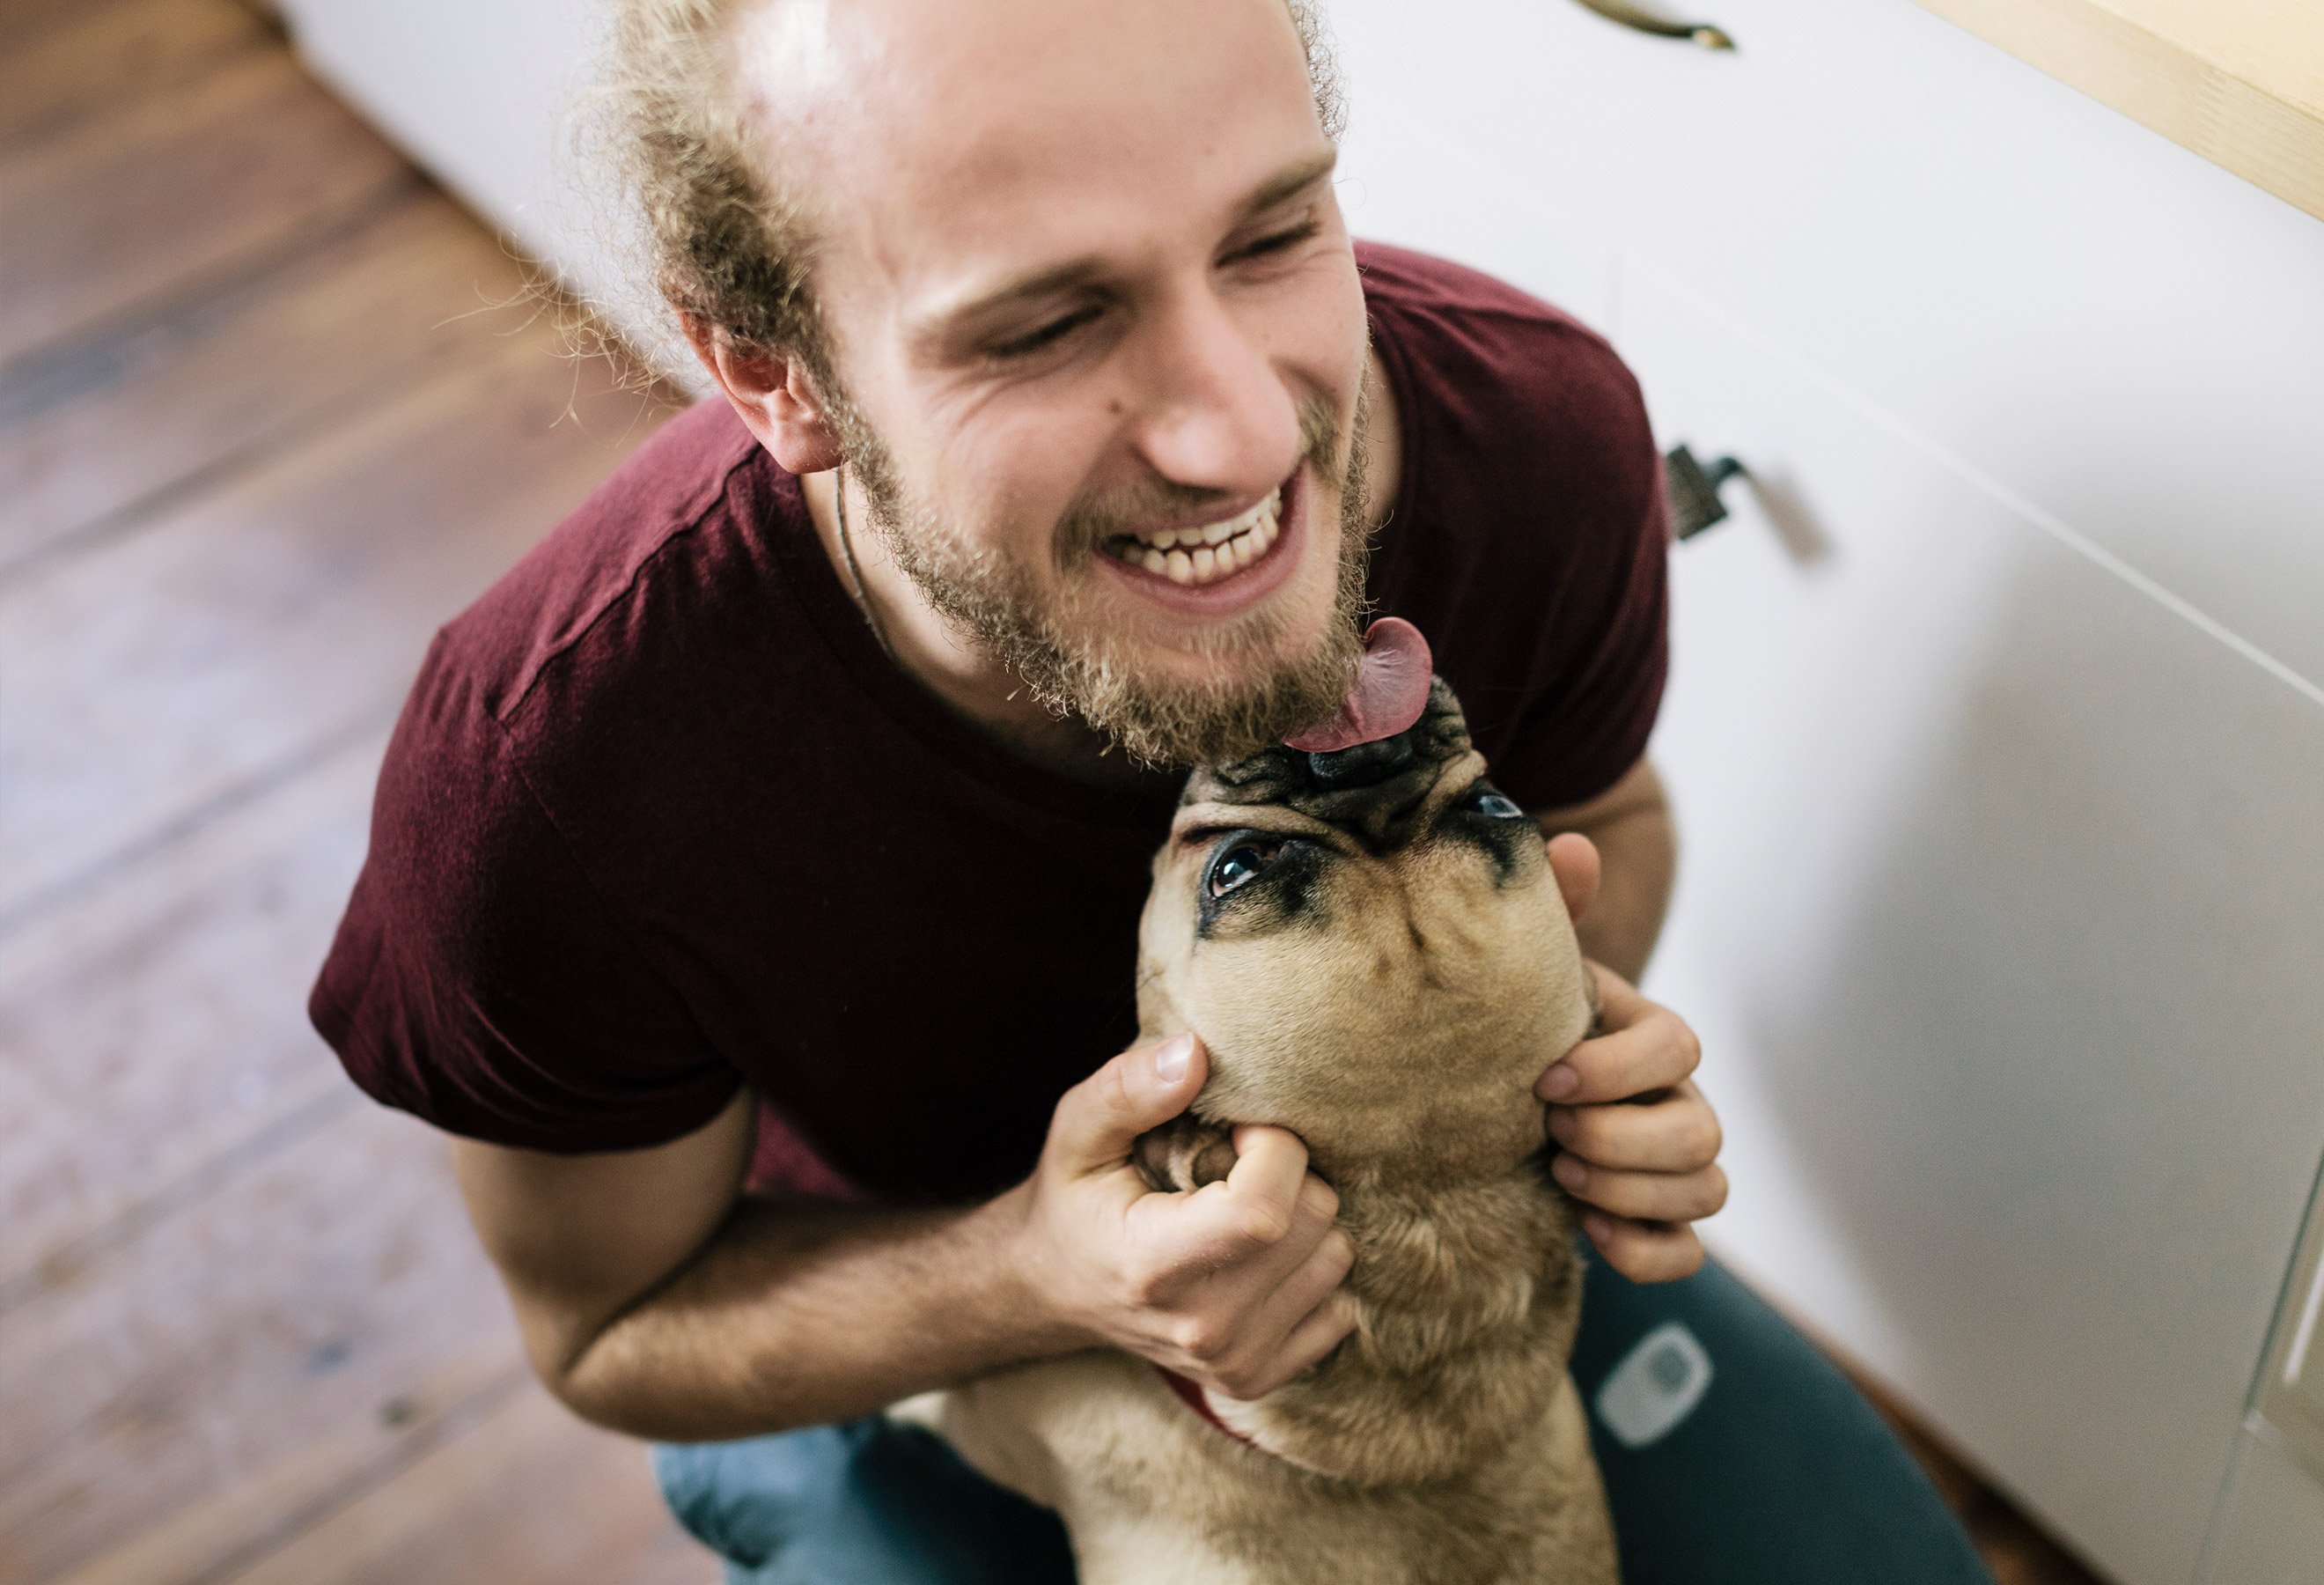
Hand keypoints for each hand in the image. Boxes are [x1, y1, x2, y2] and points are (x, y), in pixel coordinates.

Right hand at [1008, 1034, 1356, 1399]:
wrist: (1053, 1289)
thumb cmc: (1075, 1197)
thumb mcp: (1079, 1130)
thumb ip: (1130, 1088)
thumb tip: (1196, 1052)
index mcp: (1153, 1265)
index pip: (1264, 1209)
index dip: (1274, 1148)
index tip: (1241, 1130)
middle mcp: (1200, 1327)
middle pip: (1312, 1222)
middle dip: (1291, 1172)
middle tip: (1238, 1166)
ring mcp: (1232, 1361)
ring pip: (1335, 1257)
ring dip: (1304, 1219)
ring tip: (1245, 1209)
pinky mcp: (1256, 1379)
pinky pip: (1339, 1306)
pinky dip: (1311, 1269)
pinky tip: (1259, 1255)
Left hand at [1538, 834, 1727, 1282]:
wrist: (1491, 1093)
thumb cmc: (1517, 1025)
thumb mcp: (1530, 971)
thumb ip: (1553, 911)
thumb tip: (1572, 845)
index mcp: (1649, 1036)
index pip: (1679, 1048)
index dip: (1619, 1069)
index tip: (1545, 1078)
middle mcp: (1676, 1101)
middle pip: (1702, 1134)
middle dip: (1623, 1139)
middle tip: (1551, 1134)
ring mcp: (1672, 1165)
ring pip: (1706, 1191)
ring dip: (1632, 1191)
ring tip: (1561, 1176)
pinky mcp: (1654, 1220)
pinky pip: (1686, 1251)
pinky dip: (1645, 1249)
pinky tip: (1589, 1230)